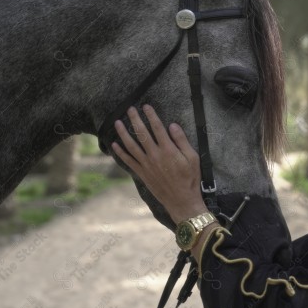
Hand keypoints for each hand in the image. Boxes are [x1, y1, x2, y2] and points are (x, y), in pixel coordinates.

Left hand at [111, 104, 207, 223]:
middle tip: (130, 109)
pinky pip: (128, 161)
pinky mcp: (142, 174)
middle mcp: (154, 156)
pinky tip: (114, 145)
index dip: (151, 116)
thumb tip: (172, 125)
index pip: (157, 128)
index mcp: (168, 150)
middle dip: (135, 120)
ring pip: (131, 146)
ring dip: (123, 133)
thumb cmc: (190, 179)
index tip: (146, 106)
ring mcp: (146, 165)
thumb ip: (182, 141)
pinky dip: (120, 153)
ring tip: (117, 122)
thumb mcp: (193, 158)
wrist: (182, 200)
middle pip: (142, 134)